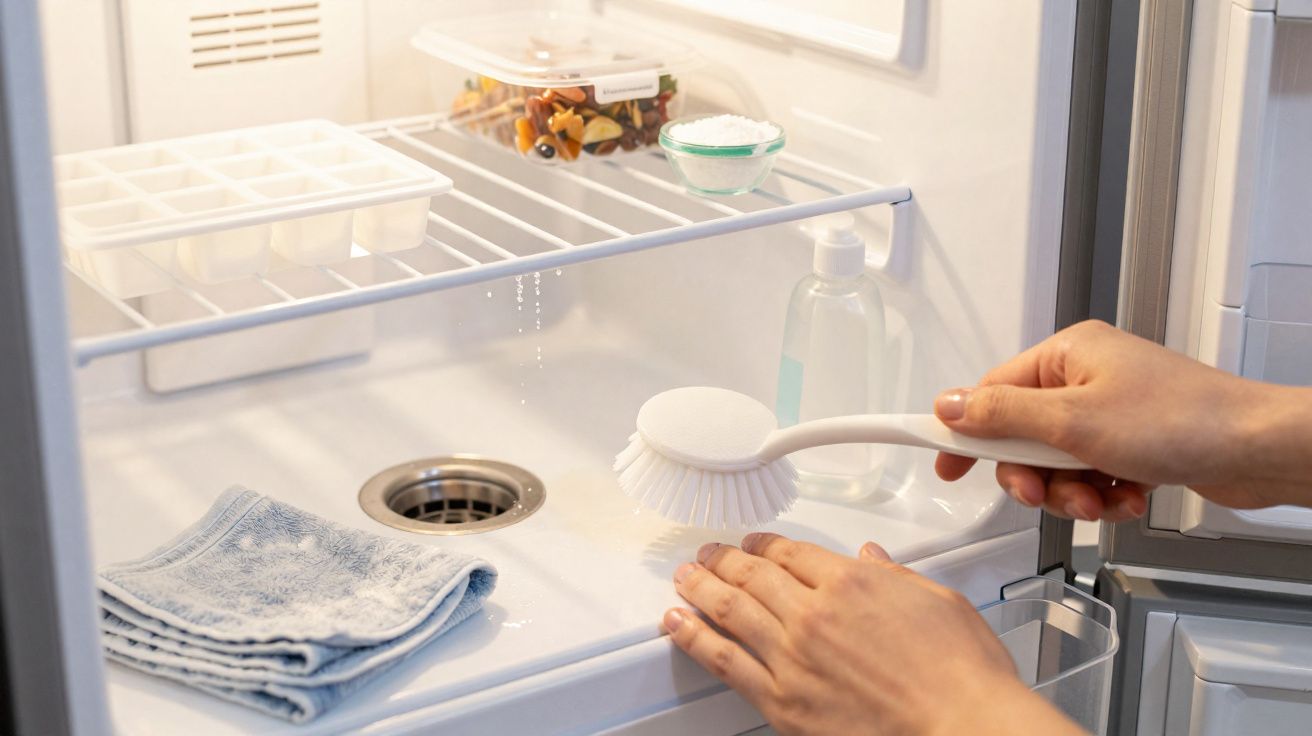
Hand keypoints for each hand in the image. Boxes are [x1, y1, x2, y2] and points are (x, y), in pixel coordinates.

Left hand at [663, 533, 1083, 735]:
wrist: (963, 728)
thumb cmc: (961, 676)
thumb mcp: (939, 602)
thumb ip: (897, 576)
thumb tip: (874, 559)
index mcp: (852, 582)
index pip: (792, 551)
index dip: (766, 543)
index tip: (755, 543)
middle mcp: (814, 613)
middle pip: (753, 573)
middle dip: (725, 558)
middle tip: (709, 553)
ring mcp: (793, 657)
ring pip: (729, 609)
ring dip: (699, 587)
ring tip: (683, 577)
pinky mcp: (782, 701)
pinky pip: (725, 661)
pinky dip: (693, 638)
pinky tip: (677, 625)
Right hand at [933, 320, 1311, 520]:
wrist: (1259, 449)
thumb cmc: (1183, 420)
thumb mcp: (1072, 422)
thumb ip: (1002, 417)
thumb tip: (949, 406)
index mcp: (1065, 355)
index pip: (991, 392)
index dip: (965, 432)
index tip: (941, 459)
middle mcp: (1085, 377)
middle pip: (1023, 437)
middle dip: (1035, 475)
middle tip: (1045, 492)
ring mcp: (1110, 410)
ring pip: (1057, 464)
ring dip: (1072, 491)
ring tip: (1100, 498)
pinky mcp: (1133, 441)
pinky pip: (1091, 474)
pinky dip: (1103, 493)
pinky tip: (1126, 497)